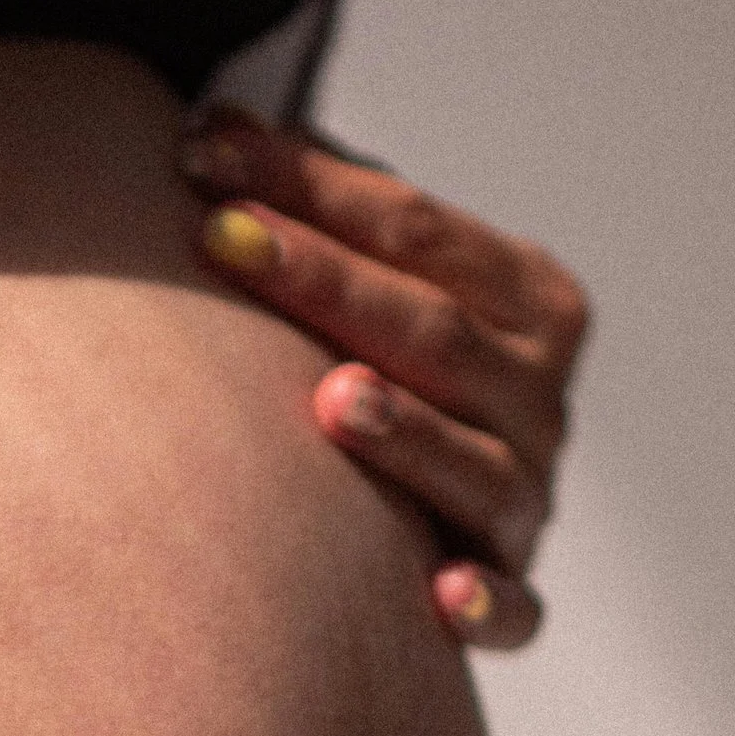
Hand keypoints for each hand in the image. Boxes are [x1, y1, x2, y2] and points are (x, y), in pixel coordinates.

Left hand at [180, 107, 589, 650]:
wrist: (452, 507)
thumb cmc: (389, 358)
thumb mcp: (370, 269)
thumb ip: (310, 198)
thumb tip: (202, 127)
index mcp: (523, 295)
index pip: (413, 227)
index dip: (307, 184)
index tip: (196, 151)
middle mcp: (538, 392)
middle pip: (433, 330)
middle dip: (325, 280)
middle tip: (223, 238)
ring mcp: (529, 495)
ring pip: (473, 464)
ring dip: (408, 437)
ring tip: (335, 400)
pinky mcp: (512, 590)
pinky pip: (513, 608)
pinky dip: (486, 603)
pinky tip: (439, 593)